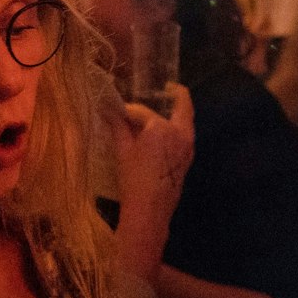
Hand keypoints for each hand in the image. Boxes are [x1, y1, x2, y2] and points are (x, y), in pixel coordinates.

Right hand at [113, 84, 194, 217]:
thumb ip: (118, 126)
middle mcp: (180, 132)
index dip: (128, 110)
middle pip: (181, 106)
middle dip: (175, 95)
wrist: (150, 210)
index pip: (142, 112)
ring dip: (178, 112)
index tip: (117, 110)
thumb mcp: (122, 151)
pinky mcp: (189, 158)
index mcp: (161, 128)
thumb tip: (108, 109)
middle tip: (168, 87)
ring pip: (186, 121)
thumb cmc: (133, 179)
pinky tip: (166, 131)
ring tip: (167, 106)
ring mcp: (188, 146)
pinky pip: (185, 135)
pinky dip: (177, 127)